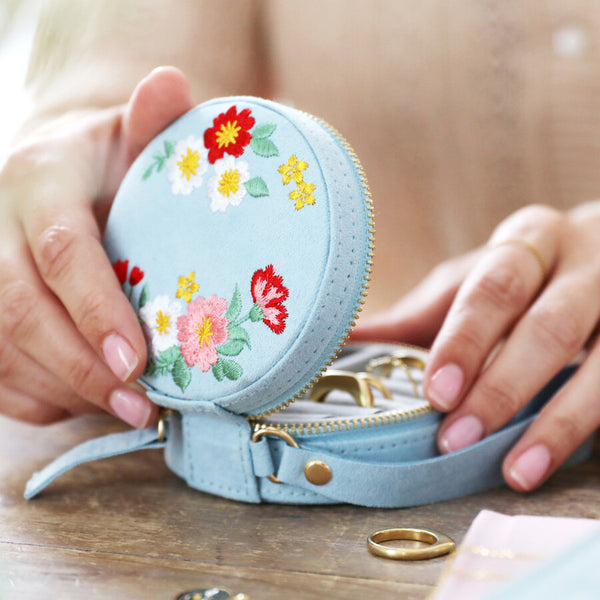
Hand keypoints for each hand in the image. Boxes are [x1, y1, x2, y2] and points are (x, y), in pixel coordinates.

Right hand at [0, 67, 193, 425]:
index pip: (61, 249)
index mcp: (37, 178)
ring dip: (67, 390)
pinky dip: (46, 399)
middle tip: (141, 404)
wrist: (58, 177)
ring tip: (131, 411)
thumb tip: (170, 83)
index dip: (96, 308)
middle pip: (20, 310)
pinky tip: (92, 400)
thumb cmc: (110, 165)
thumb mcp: (133, 137)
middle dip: (81, 367)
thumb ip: (153, 121)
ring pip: (3, 350)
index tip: (137, 360)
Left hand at [354, 204, 599, 490]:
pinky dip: (597, 426)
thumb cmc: (521, 275)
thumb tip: (338, 342)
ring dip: (560, 422)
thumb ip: (415, 315)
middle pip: (548, 327)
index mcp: (529, 240)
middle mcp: (585, 265)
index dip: (466, 340)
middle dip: (503, 387)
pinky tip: (565, 460)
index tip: (436, 391)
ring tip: (516, 471)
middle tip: (457, 439)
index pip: (494, 288)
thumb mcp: (471, 281)